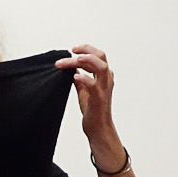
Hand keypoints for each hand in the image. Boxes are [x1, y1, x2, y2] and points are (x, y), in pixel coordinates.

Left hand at [56, 43, 120, 158]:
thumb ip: (80, 78)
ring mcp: (104, 88)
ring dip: (87, 60)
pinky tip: (74, 77)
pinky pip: (93, 84)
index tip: (72, 49)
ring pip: (101, 66)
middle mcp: (107, 79)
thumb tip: (71, 68)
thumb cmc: (93, 109)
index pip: (97, 56)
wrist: (98, 127)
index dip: (85, 49)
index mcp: (104, 76)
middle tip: (72, 50)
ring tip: (74, 59)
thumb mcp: (84, 90)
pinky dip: (84, 78)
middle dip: (86, 50)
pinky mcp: (99, 97)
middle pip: (100, 56)